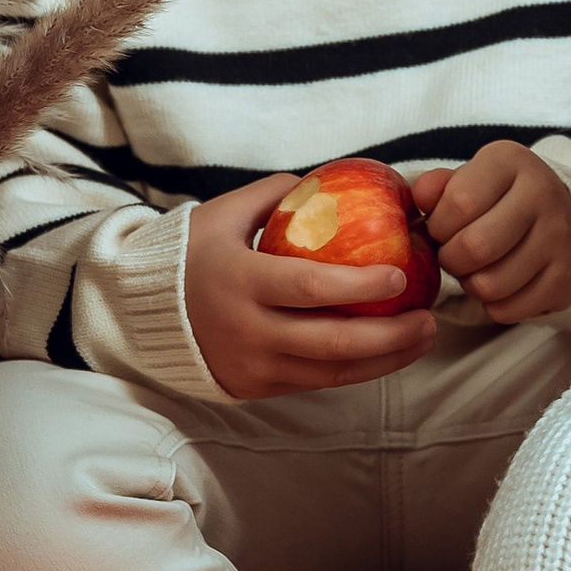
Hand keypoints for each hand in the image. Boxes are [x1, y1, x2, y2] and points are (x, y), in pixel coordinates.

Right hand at [182, 173, 438, 400]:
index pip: (309, 289)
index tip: (400, 274)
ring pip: (331, 373)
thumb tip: (335, 181)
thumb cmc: (190, 255)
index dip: (359, 287)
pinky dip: (358, 370)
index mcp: (240, 282)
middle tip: (430, 318)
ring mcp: (253, 366)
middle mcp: (248, 331)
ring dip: (385, 359)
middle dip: (390, 336)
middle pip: (331, 344)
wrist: (140, 315)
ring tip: (423, 336)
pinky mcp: (257, 388)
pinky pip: (317, 383)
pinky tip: (389, 351)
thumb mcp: (223, 215)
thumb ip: (277, 194)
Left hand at [409, 142, 570, 324]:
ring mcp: (559, 237)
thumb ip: (440, 187)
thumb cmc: (501, 200)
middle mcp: (542, 192)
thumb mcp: (471, 181)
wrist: (565, 219)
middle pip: (474, 247)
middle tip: (454, 254)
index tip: (442, 227)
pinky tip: (500, 284)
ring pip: (489, 284)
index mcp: (510, 161)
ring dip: (470, 284)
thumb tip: (420, 197)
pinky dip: (493, 305)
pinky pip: (508, 310)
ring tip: (476, 269)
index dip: (438, 225)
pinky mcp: (566, 277)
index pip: (459, 202)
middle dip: (450, 259)